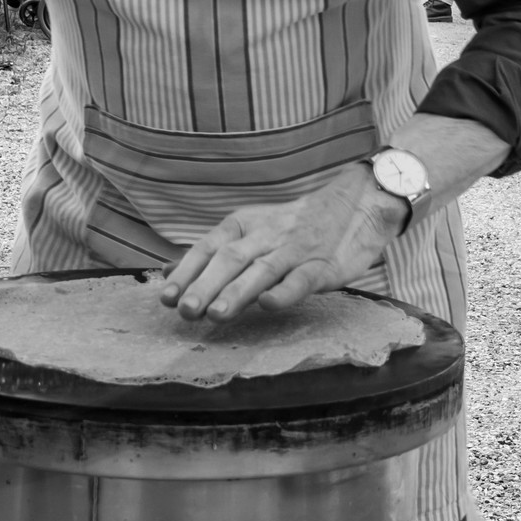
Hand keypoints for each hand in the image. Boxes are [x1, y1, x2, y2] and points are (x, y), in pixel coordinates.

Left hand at [158, 163, 405, 322]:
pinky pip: (302, 278)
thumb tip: (167, 271)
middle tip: (185, 311)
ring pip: (262, 270)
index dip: (187, 272)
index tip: (166, 296)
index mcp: (244, 225)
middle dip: (205, 285)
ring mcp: (295, 250)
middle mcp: (265, 235)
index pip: (208, 247)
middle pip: (231, 260)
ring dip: (238, 292)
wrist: (355, 205)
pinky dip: (285, 291)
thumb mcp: (249, 232)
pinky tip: (268, 305)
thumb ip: (211, 253)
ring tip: (216, 314)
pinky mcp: (323, 266)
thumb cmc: (292, 227)